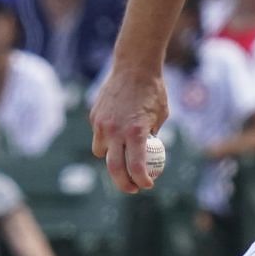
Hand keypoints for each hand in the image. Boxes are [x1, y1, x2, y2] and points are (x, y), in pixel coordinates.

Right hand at [90, 65, 169, 193]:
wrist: (134, 67)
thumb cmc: (153, 91)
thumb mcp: (160, 116)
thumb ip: (151, 136)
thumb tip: (150, 155)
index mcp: (136, 132)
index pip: (136, 167)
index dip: (142, 181)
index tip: (147, 185)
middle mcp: (116, 131)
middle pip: (114, 168)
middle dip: (123, 183)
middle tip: (132, 188)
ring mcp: (102, 124)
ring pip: (101, 153)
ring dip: (111, 160)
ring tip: (123, 158)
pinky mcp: (94, 117)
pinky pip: (98, 136)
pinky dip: (106, 140)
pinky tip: (117, 133)